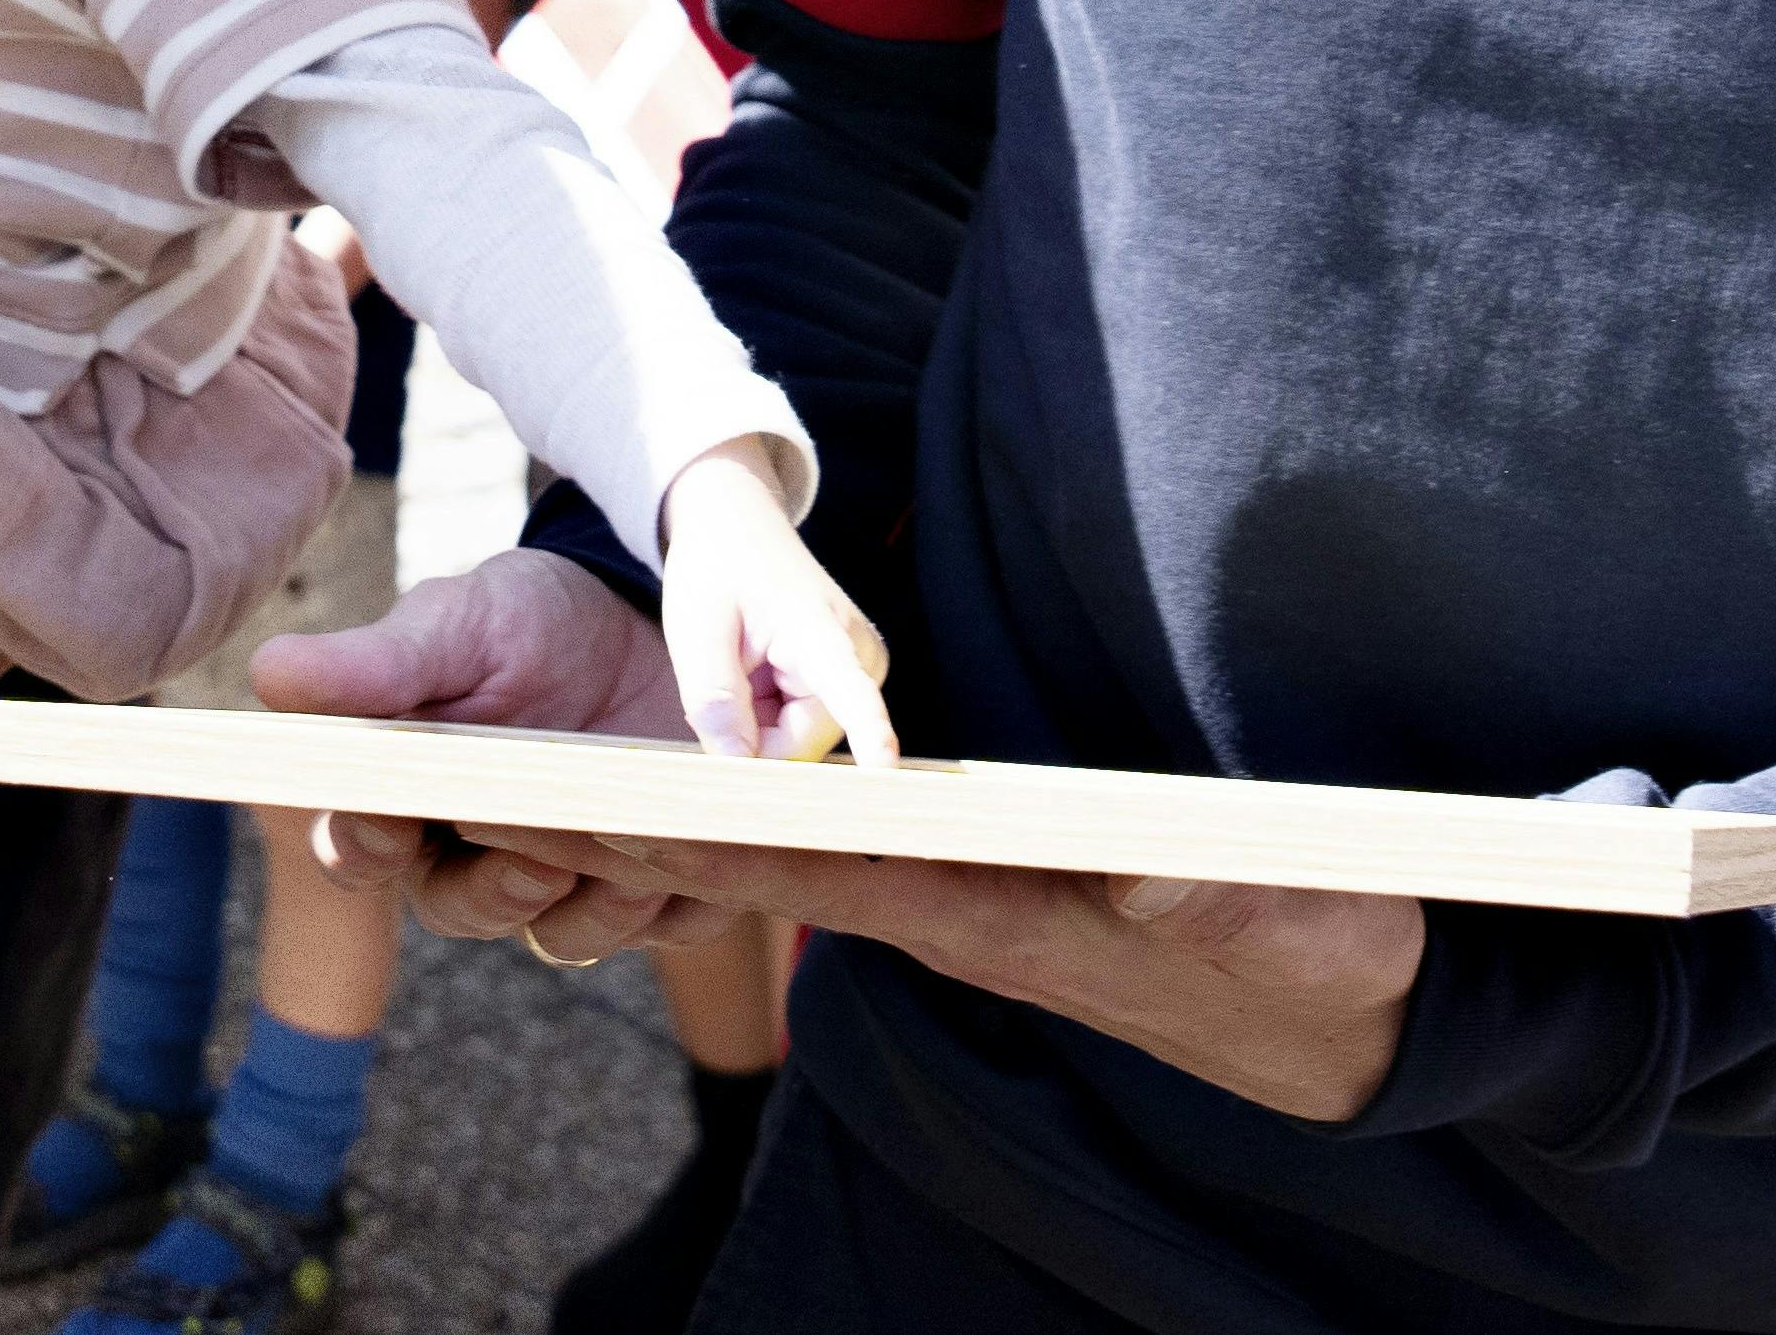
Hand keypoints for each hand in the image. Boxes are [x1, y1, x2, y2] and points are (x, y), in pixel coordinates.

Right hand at [251, 547, 736, 962]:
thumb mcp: (458, 624)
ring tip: (633, 848)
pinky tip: (699, 852)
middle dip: (496, 888)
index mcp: (409, 799)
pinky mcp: (657, 892)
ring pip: (563, 936)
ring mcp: (569, 883)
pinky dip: (680, 898)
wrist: (649, 613)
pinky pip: (664, 928)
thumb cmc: (528, 620)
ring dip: (595, 902)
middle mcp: (478, 857)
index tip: (389, 820)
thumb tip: (269, 673)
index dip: (368, 844)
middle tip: (537, 854)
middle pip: (464, 910)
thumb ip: (376, 665)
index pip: (359, 849)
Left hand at [265, 547, 1422, 1113]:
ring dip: (618, 821)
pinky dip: (704, 820)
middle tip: (444, 783)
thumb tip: (1130, 864)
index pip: (786, 858)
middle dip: (588, 824)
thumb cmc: (1301, 942)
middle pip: (723, 860)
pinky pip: (801, 852)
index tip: (551, 791)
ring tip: (478, 775)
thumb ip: (1187, 878)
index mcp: (966, 902)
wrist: (1331, 1001)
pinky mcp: (950, 888)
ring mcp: (927, 898)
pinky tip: (631, 793)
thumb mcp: (1262, 899)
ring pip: (740, 856)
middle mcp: (919, 904)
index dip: (667, 824)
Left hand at [657, 439, 896, 763]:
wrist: (739, 526)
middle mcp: (858, 657)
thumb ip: (714, 698)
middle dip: (751, 734)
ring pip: (799, 744)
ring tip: (744, 669)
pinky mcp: (850, 683)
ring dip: (757, 725)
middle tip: (723, 678)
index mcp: (821, 631)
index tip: (886, 768)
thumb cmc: (718, 567)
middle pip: (802, 745)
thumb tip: (739, 764)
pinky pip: (801, 732)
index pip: (851, 693)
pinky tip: (757, 677)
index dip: (869, 734)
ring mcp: (859, 672)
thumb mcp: (695, 627)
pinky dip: (766, 719)